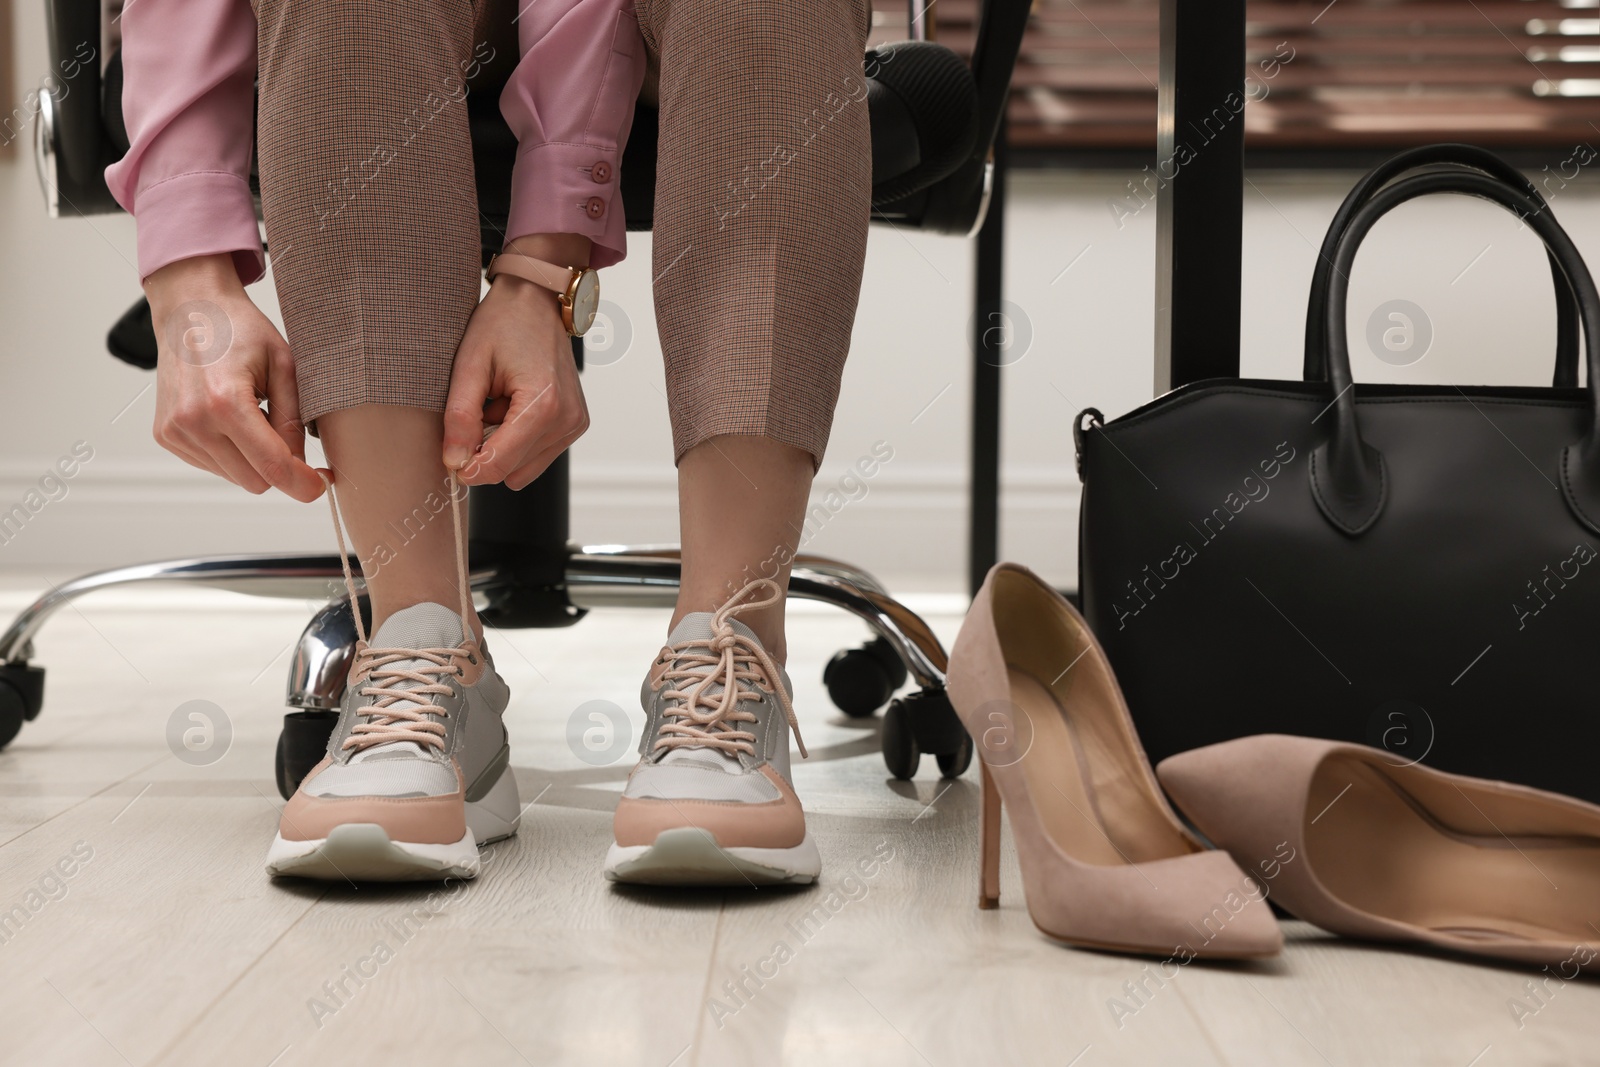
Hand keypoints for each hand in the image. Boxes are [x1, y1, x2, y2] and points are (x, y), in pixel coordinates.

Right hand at [146, 254, 324, 501]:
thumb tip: (302, 466)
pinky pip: (213, 465)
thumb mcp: (284, 367)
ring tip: (251, 414)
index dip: (303, 484)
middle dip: (278, 467)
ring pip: (235, 477)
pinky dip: (230, 452)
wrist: (191, 309)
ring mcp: (175, 431)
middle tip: (285, 433)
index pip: (272, 467)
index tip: (319, 485)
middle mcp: (194, 422)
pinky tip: (229, 418)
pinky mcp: (166, 435)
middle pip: (255, 481)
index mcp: (226, 403)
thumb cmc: (238, 330)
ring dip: (252, 459)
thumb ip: (293, 421)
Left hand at [442, 260, 589, 490]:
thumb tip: (455, 462)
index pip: (499, 465)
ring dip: (503, 446)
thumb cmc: (504, 323)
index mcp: (543, 404)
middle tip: (478, 412)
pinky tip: (514, 407)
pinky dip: (518, 439)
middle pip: (511, 471)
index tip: (450, 454)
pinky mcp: (575, 424)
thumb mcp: (469, 365)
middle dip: (486, 452)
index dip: (468, 467)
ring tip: (499, 406)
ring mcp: (574, 424)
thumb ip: (460, 418)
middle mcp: (566, 419)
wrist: (536, 300)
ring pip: (523, 468)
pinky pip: (536, 455)